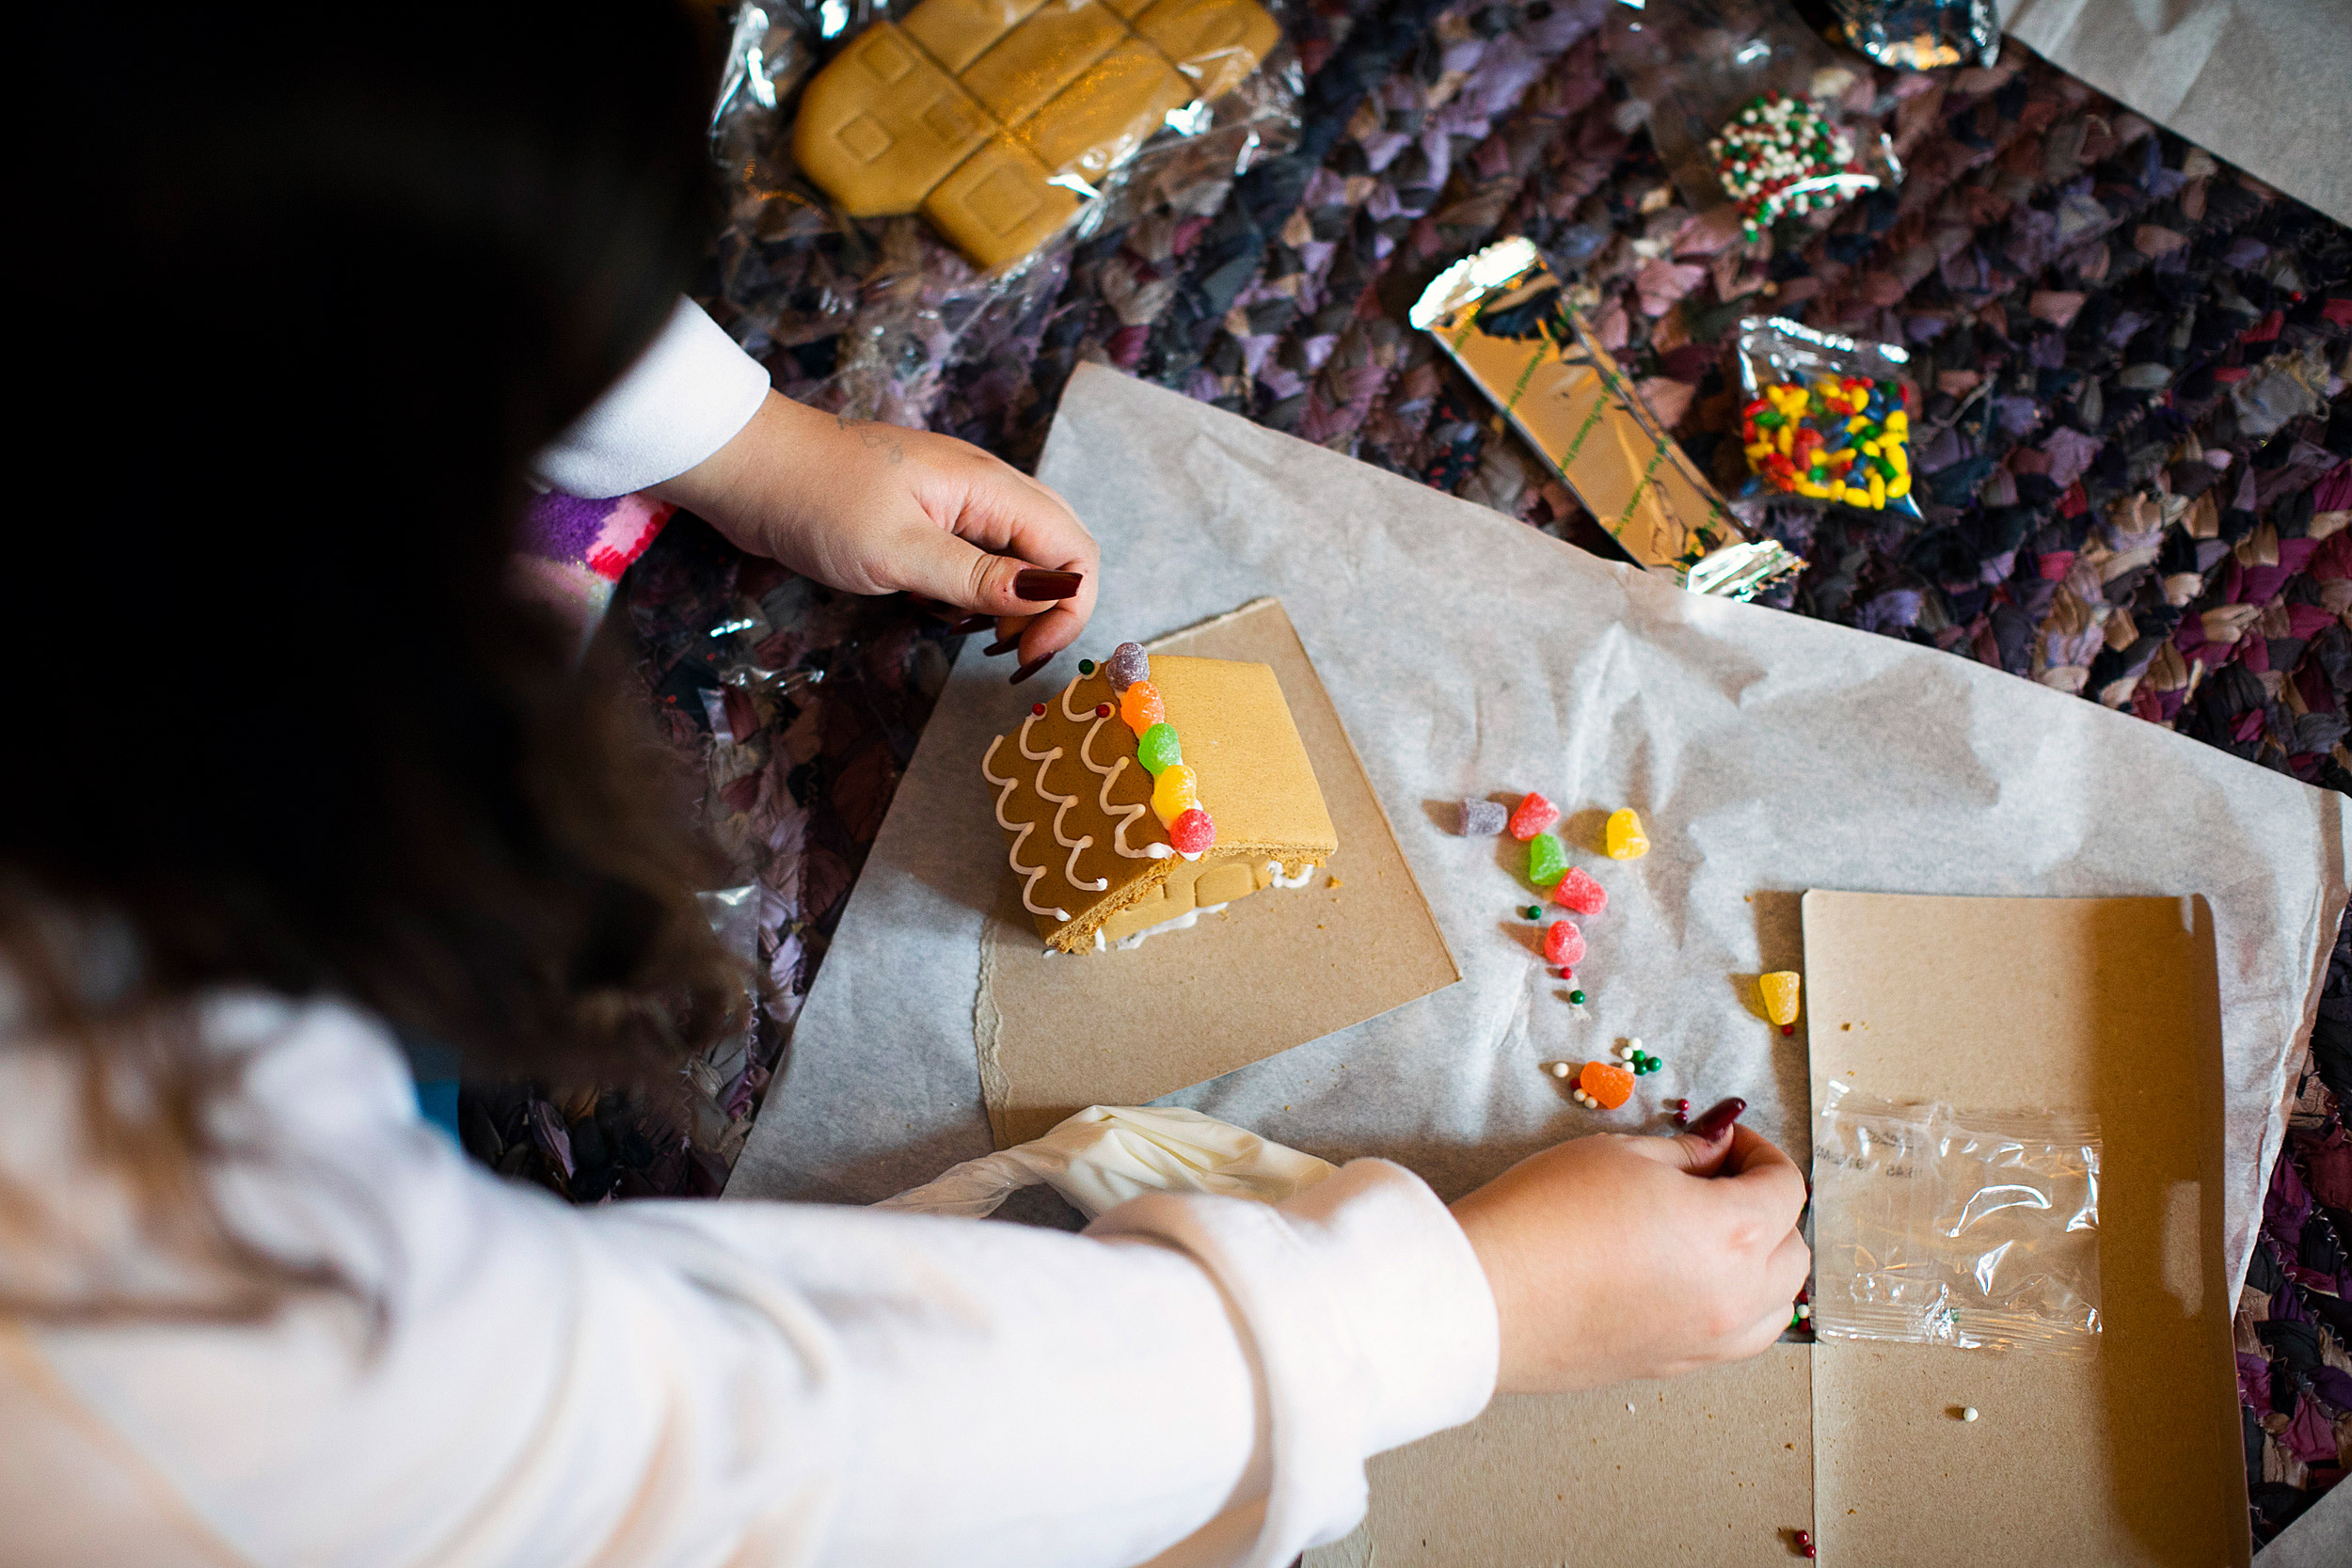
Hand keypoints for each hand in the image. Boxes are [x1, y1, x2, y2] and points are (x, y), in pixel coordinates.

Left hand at [653, 391, 1098, 674]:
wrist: (747, 467)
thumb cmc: (815, 500)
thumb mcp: (897, 550)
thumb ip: (977, 576)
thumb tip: (1050, 596)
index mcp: (989, 488)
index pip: (1074, 549)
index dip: (1068, 609)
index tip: (1024, 655)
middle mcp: (986, 489)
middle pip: (1057, 550)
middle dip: (1047, 610)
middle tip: (1003, 653)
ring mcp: (958, 501)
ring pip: (1020, 556)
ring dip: (1009, 603)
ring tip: (964, 632)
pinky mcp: (929, 515)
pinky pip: (979, 556)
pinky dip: (973, 591)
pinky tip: (936, 608)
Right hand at [1449, 1116, 1808, 1393]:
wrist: (1487, 1295)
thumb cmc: (1544, 1216)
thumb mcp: (1617, 1155)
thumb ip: (1684, 1153)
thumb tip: (1715, 1149)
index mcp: (1731, 1232)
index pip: (1786, 1188)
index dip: (1762, 1153)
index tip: (1728, 1141)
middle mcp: (1735, 1294)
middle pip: (1794, 1250)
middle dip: (1770, 1207)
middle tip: (1720, 1179)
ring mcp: (1707, 1339)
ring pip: (1778, 1305)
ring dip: (1765, 1265)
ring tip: (1715, 1235)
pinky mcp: (1673, 1365)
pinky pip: (1739, 1338)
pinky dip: (1739, 1306)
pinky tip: (1696, 1279)